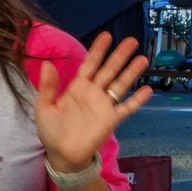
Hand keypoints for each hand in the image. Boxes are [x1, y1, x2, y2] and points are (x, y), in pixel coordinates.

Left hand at [34, 33, 150, 172]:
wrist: (61, 155)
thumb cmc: (51, 131)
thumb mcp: (44, 107)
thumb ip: (47, 86)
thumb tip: (47, 63)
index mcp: (77, 87)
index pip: (90, 64)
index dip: (98, 50)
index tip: (107, 35)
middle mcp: (93, 93)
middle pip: (109, 70)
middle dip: (120, 56)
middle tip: (132, 40)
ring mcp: (104, 106)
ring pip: (120, 85)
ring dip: (132, 72)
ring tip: (143, 59)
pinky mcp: (111, 120)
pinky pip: (126, 108)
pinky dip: (137, 100)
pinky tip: (147, 89)